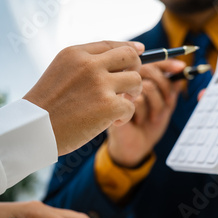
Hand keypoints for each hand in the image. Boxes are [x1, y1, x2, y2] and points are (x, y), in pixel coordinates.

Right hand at [23, 40, 144, 155]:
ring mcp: (100, 85)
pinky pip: (131, 106)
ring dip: (134, 94)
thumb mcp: (62, 73)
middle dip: (136, 69)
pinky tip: (112, 122)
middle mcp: (89, 65)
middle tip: (128, 85)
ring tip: (120, 104)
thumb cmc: (50, 105)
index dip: (129, 49)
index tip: (140, 53)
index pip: (111, 45)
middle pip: (131, 57)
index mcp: (76, 54)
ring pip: (136, 80)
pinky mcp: (109, 106)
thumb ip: (88, 64)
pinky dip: (125, 116)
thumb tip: (126, 55)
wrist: (35, 130)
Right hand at [107, 60, 184, 167]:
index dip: (168, 63)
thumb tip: (181, 73)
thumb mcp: (165, 106)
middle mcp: (126, 81)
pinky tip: (138, 121)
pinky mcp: (113, 103)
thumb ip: (171, 90)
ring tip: (152, 117)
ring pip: (147, 87)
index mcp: (139, 77)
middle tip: (169, 104)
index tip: (182, 68)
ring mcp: (119, 91)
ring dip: (157, 106)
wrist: (134, 147)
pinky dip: (144, 114)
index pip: (153, 61)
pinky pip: (137, 101)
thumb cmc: (148, 125)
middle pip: (151, 71)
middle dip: (166, 89)